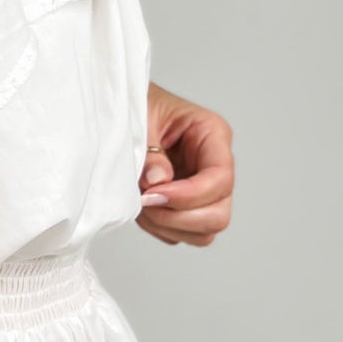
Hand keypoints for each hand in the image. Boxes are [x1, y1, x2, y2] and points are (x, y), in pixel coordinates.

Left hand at [136, 82, 234, 246]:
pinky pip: (184, 235)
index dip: (190, 194)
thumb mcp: (140, 119)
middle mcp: (213, 165)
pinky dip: (161, 228)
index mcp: (211, 134)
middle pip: (219, 214)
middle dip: (179, 216)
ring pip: (204, 231)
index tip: (155, 193)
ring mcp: (203, 190)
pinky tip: (143, 207)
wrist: (121, 110)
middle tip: (146, 200)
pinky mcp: (188, 207)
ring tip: (141, 202)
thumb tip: (158, 181)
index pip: (220, 177)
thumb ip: (150, 152)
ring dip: (168, 225)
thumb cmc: (136, 106)